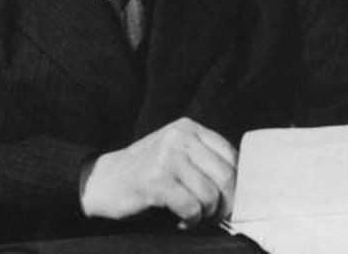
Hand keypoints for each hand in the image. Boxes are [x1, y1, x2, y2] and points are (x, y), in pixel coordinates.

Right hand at [80, 117, 236, 227]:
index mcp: (188, 127)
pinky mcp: (156, 180)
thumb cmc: (147, 172)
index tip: (231, 201)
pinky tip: (179, 218)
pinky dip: (190, 220)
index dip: (237, 184)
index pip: (231, 155)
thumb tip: (242, 187)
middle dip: (226, 204)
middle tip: (214, 216)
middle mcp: (179, 137)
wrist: (104, 180)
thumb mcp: (177, 153)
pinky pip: (192, 208)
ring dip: (205, 214)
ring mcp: (167, 156)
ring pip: (210, 195)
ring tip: (192, 215)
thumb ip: (204, 159)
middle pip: (226, 176)